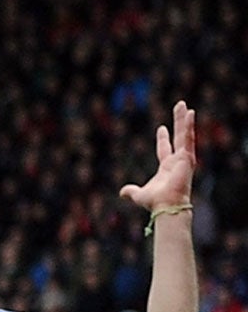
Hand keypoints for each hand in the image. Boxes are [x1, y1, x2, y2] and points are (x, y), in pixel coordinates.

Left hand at [119, 100, 196, 214]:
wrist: (166, 205)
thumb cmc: (155, 202)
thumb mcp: (139, 195)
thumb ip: (131, 192)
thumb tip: (122, 193)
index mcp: (166, 168)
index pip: (165, 149)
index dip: (163, 138)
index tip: (162, 127)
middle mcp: (177, 161)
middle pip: (178, 137)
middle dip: (179, 122)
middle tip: (180, 108)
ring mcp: (184, 159)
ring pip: (185, 135)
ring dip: (185, 120)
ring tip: (185, 106)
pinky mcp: (188, 158)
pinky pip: (189, 138)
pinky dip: (189, 126)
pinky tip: (190, 114)